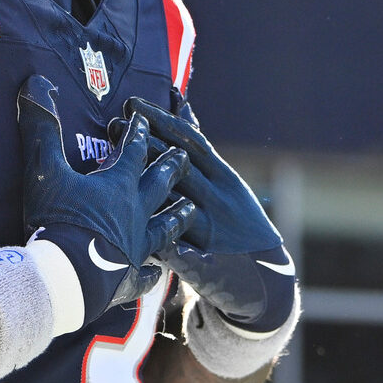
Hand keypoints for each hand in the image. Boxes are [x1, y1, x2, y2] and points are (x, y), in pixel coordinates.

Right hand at [18, 76, 194, 320]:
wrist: (66, 277)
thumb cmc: (57, 218)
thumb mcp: (44, 168)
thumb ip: (41, 127)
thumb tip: (35, 84)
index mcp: (118, 185)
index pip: (134, 151)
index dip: (138, 133)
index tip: (144, 120)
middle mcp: (135, 213)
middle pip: (159, 185)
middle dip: (170, 167)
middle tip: (184, 155)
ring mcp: (136, 247)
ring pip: (164, 228)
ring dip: (176, 217)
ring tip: (189, 209)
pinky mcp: (129, 279)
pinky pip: (145, 275)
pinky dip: (152, 273)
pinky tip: (159, 274)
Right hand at [128, 97, 295, 331]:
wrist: (266, 281)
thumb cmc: (228, 283)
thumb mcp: (207, 277)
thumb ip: (185, 260)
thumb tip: (162, 246)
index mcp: (208, 224)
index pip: (171, 189)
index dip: (144, 166)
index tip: (118, 148)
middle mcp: (219, 199)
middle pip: (179, 160)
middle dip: (150, 138)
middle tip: (117, 121)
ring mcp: (225, 184)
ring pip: (192, 145)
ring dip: (165, 122)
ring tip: (136, 104)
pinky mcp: (228, 176)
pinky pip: (204, 144)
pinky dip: (189, 121)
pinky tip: (176, 99)